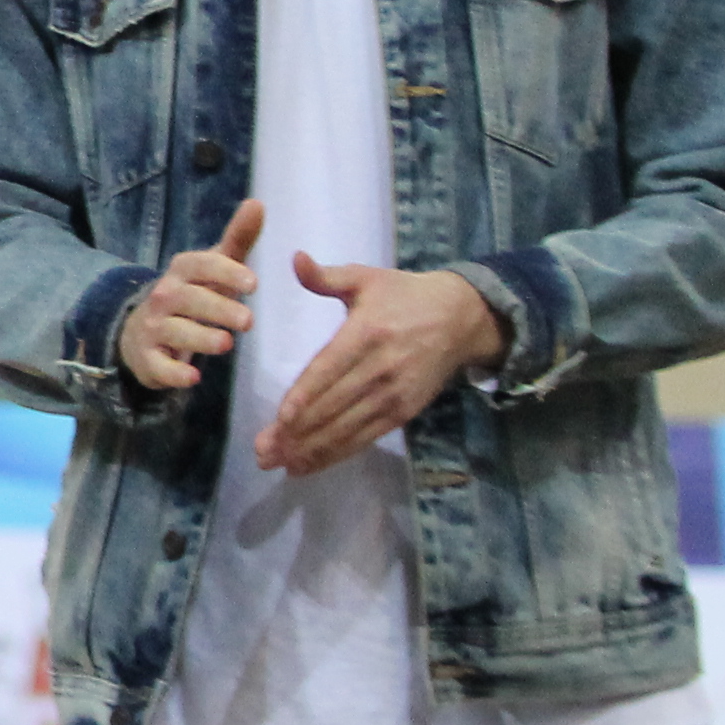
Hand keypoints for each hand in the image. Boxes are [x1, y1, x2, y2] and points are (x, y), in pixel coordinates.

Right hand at [120, 199, 262, 392]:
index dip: (225, 272)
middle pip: (188, 300)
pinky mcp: (148, 360)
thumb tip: (258, 202)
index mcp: (181, 272)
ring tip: (226, 345)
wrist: (143, 334)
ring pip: (175, 331)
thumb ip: (238, 238)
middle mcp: (163, 297)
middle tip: (249, 321)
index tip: (254, 284)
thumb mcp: (214, 267)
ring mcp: (152, 329)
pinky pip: (158, 366)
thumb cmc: (192, 296)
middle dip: (218, 309)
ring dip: (200, 338)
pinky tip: (192, 378)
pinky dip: (173, 373)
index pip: (200, 265)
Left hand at [253, 256, 503, 476]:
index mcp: (366, 333)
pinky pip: (365, 437)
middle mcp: (380, 367)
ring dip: (312, 450)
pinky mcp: (404, 411)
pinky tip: (308, 465)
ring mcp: (394, 393)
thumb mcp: (367, 279)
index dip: (306, 395)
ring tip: (277, 464)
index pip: (330, 369)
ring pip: (347, 428)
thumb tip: (295, 258)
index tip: (282, 417)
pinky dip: (336, 454)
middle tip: (262, 451)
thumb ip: (327, 277)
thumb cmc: (404, 296)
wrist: (462, 317)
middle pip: (333, 406)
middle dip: (296, 432)